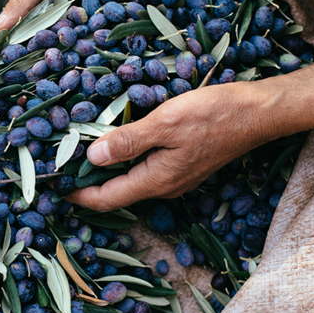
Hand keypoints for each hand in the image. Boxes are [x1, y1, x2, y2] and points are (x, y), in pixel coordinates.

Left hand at [70, 82, 269, 210]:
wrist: (260, 113)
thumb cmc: (215, 114)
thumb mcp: (165, 123)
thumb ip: (127, 142)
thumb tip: (92, 157)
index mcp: (156, 181)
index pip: (106, 199)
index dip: (77, 196)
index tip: (53, 188)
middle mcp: (164, 186)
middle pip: (116, 193)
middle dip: (87, 183)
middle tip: (61, 165)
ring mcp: (176, 178)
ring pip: (131, 180)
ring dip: (106, 170)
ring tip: (81, 152)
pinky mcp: (184, 165)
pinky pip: (145, 169)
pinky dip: (125, 160)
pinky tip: (117, 141)